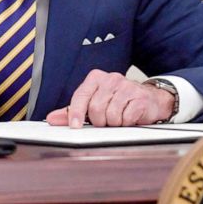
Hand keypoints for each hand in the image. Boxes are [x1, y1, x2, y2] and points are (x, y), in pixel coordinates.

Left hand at [46, 70, 174, 127]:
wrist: (150, 99)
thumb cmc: (119, 101)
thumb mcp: (94, 103)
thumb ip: (73, 111)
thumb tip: (52, 118)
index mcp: (96, 78)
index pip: (81, 96)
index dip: (76, 113)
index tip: (75, 126)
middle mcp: (111, 79)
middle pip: (95, 109)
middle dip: (99, 121)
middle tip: (105, 120)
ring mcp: (127, 87)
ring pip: (110, 116)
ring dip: (113, 123)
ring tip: (118, 118)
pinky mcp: (140, 98)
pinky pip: (126, 119)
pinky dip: (126, 123)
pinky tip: (129, 117)